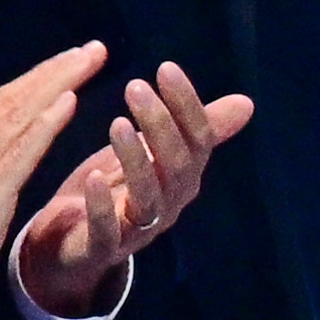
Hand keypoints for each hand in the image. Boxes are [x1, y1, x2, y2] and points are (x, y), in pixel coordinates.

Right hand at [0, 43, 105, 319]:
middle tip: (94, 47)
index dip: (39, 81)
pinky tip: (69, 101)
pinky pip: (19, 153)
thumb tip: (2, 159)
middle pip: (15, 99)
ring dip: (57, 82)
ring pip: (19, 114)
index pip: (4, 107)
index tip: (71, 62)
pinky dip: (44, 123)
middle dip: (55, 70)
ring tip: (89, 59)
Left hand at [12, 61, 256, 319]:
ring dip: (136, 160)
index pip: (197, 139)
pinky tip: (95, 177)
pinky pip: (108, 233)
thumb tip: (247, 102)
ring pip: (148, 198)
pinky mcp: (102, 250)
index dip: (186, 105)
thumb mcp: (155, 155)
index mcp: (183, 179)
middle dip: (160, 125)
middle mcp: (169, 205)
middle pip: (176, 166)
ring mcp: (138, 231)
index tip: (165, 68)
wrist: (72, 250)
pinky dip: (103, 206)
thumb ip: (195, 131)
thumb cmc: (118, 194)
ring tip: (117, 123)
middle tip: (136, 87)